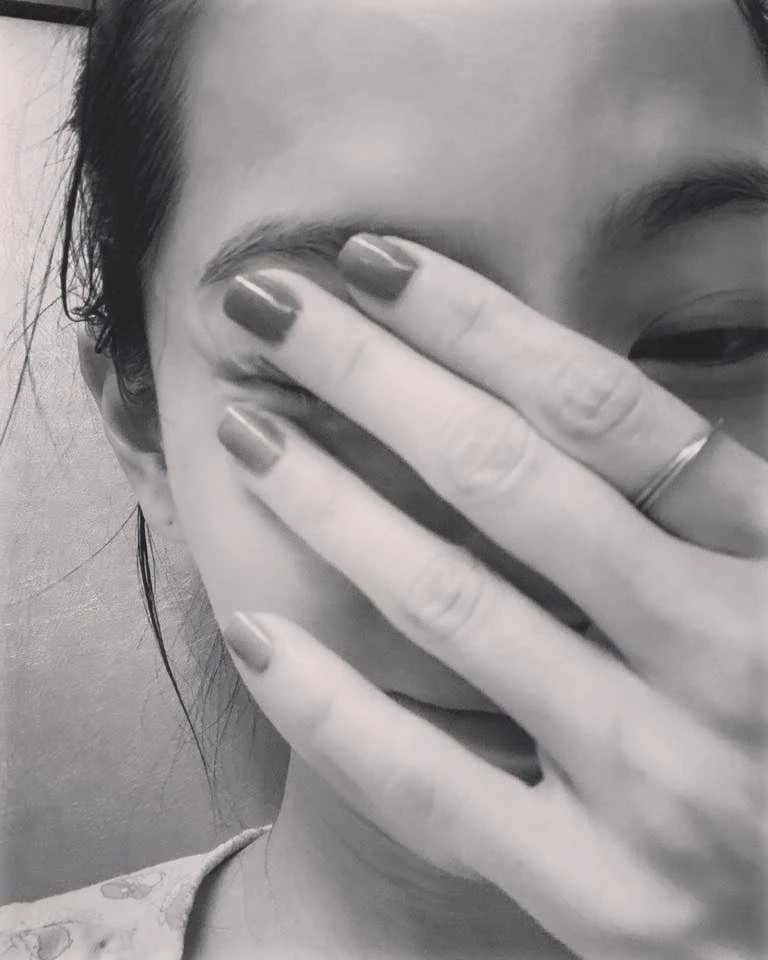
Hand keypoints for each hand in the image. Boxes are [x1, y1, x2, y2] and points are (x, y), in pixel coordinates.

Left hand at [215, 235, 766, 959]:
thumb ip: (709, 503)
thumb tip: (564, 386)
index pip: (604, 407)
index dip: (476, 318)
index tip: (372, 260)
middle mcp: (733, 662)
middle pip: (506, 476)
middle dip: (368, 371)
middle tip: (267, 304)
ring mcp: (667, 787)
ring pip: (451, 609)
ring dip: (326, 503)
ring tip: (247, 430)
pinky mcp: (607, 899)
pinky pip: (428, 781)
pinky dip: (327, 700)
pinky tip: (251, 627)